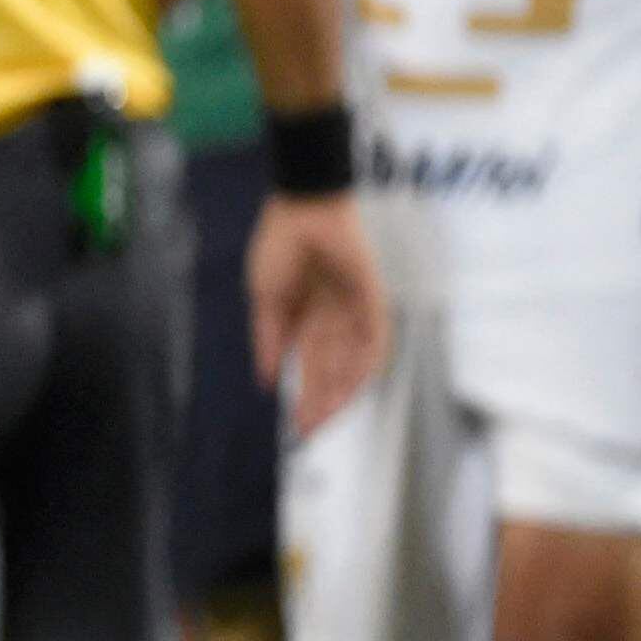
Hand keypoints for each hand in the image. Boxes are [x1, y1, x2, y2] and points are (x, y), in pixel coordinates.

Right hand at [246, 188, 387, 435]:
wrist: (301, 210)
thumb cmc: (280, 247)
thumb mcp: (265, 299)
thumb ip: (268, 339)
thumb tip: (265, 379)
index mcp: (307, 321)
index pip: (310, 368)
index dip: (305, 397)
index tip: (295, 425)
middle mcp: (334, 321)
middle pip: (333, 372)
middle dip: (322, 402)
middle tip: (311, 430)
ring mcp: (354, 311)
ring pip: (353, 362)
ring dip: (342, 389)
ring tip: (328, 413)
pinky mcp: (372, 298)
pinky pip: (375, 338)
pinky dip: (365, 362)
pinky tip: (353, 383)